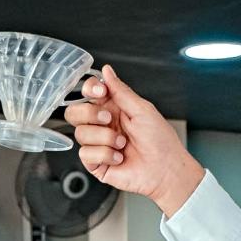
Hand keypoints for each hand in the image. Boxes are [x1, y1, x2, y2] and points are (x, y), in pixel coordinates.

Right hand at [64, 65, 204, 216]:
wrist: (165, 169)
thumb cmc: (161, 141)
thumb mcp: (142, 109)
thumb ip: (121, 90)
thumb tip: (107, 71)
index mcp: (113, 108)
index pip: (88, 93)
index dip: (89, 89)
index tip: (101, 91)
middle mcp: (102, 125)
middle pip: (74, 112)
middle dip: (90, 114)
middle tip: (109, 119)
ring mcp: (98, 144)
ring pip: (80, 133)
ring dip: (105, 138)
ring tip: (122, 144)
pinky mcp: (96, 163)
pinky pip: (85, 154)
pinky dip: (105, 154)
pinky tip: (119, 158)